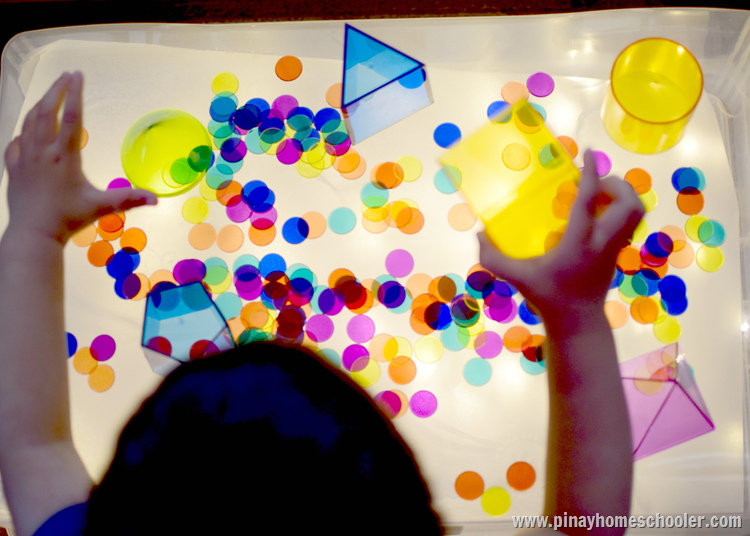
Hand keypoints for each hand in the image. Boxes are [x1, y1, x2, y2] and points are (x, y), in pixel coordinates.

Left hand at [4, 71, 156, 245]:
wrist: (33, 234)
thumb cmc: (68, 219)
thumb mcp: (102, 207)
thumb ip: (129, 199)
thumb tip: (157, 199)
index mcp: (64, 157)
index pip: (71, 117)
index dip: (75, 94)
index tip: (78, 75)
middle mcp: (42, 152)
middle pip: (47, 111)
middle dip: (56, 90)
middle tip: (66, 76)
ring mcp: (24, 158)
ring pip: (29, 122)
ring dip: (40, 105)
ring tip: (49, 95)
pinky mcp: (13, 167)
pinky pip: (15, 141)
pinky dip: (23, 131)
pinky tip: (28, 132)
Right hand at [478, 149, 643, 326]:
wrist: (577, 322)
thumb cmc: (547, 296)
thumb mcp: (517, 278)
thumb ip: (493, 258)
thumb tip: (480, 234)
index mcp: (579, 243)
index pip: (590, 201)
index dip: (592, 174)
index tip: (589, 153)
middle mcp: (603, 242)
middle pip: (628, 203)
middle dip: (615, 183)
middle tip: (592, 183)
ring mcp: (615, 247)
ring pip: (636, 211)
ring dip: (622, 194)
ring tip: (598, 194)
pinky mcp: (618, 252)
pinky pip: (630, 221)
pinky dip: (619, 208)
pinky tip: (597, 213)